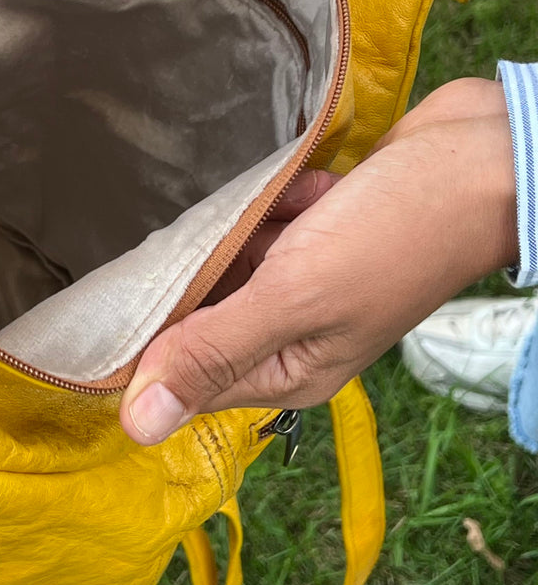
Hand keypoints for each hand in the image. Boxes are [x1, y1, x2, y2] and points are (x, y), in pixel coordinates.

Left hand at [120, 78, 518, 444]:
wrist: (479, 160)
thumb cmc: (391, 236)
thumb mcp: (295, 297)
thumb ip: (214, 352)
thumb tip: (138, 424)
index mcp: (289, 369)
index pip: (189, 376)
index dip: (145, 344)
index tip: (104, 301)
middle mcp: (293, 333)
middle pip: (205, 313)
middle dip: (196, 270)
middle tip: (191, 233)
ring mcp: (306, 280)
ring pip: (232, 260)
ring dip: (240, 229)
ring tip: (272, 209)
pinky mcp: (315, 233)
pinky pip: (264, 222)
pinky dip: (274, 203)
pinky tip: (302, 191)